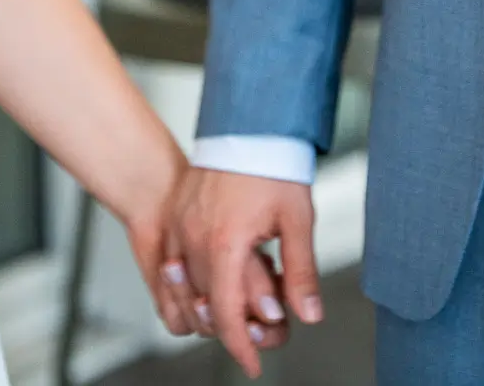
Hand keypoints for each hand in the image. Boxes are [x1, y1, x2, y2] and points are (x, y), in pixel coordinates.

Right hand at [164, 169, 319, 378]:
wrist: (249, 121)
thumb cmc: (272, 164)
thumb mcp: (296, 218)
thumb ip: (301, 271)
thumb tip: (308, 314)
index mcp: (224, 243)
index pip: (226, 316)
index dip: (241, 346)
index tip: (252, 363)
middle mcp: (194, 238)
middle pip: (205, 307)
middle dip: (233, 326)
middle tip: (262, 328)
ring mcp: (181, 225)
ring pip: (186, 289)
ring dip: (210, 306)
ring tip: (242, 302)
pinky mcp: (177, 215)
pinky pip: (175, 265)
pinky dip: (191, 283)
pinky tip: (214, 281)